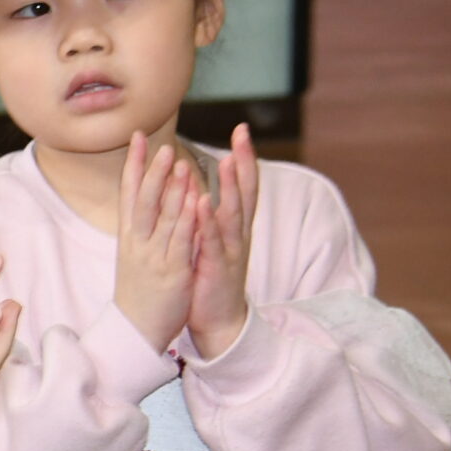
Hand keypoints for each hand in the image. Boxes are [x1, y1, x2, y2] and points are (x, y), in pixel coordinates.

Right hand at [113, 132, 199, 352]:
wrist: (134, 331)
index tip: (137, 137)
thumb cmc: (138, 292)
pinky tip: (195, 201)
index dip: (133, 164)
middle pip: (143, 200)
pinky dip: (187, 219)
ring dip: (170, 188)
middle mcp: (138, 243)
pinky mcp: (172, 272)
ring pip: (162, 217)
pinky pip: (181, 241)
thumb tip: (147, 201)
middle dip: (152, 171)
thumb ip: (142, 227)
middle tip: (161, 144)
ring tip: (178, 161)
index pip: (129, 193)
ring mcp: (154, 257)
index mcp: (129, 238)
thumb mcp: (134, 255)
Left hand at [185, 125, 258, 359]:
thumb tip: (205, 190)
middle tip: (244, 132)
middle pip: (247, 191)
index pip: (244, 185)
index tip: (243, 129)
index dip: (245, 158)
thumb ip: (213, 218)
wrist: (217, 321)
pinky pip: (214, 242)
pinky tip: (203, 204)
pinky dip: (209, 222)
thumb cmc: (212, 278)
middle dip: (245, 162)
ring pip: (234, 213)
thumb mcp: (214, 242)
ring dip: (232, 186)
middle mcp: (238, 234)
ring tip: (230, 160)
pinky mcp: (218, 268)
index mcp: (234, 226)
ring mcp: (231, 250)